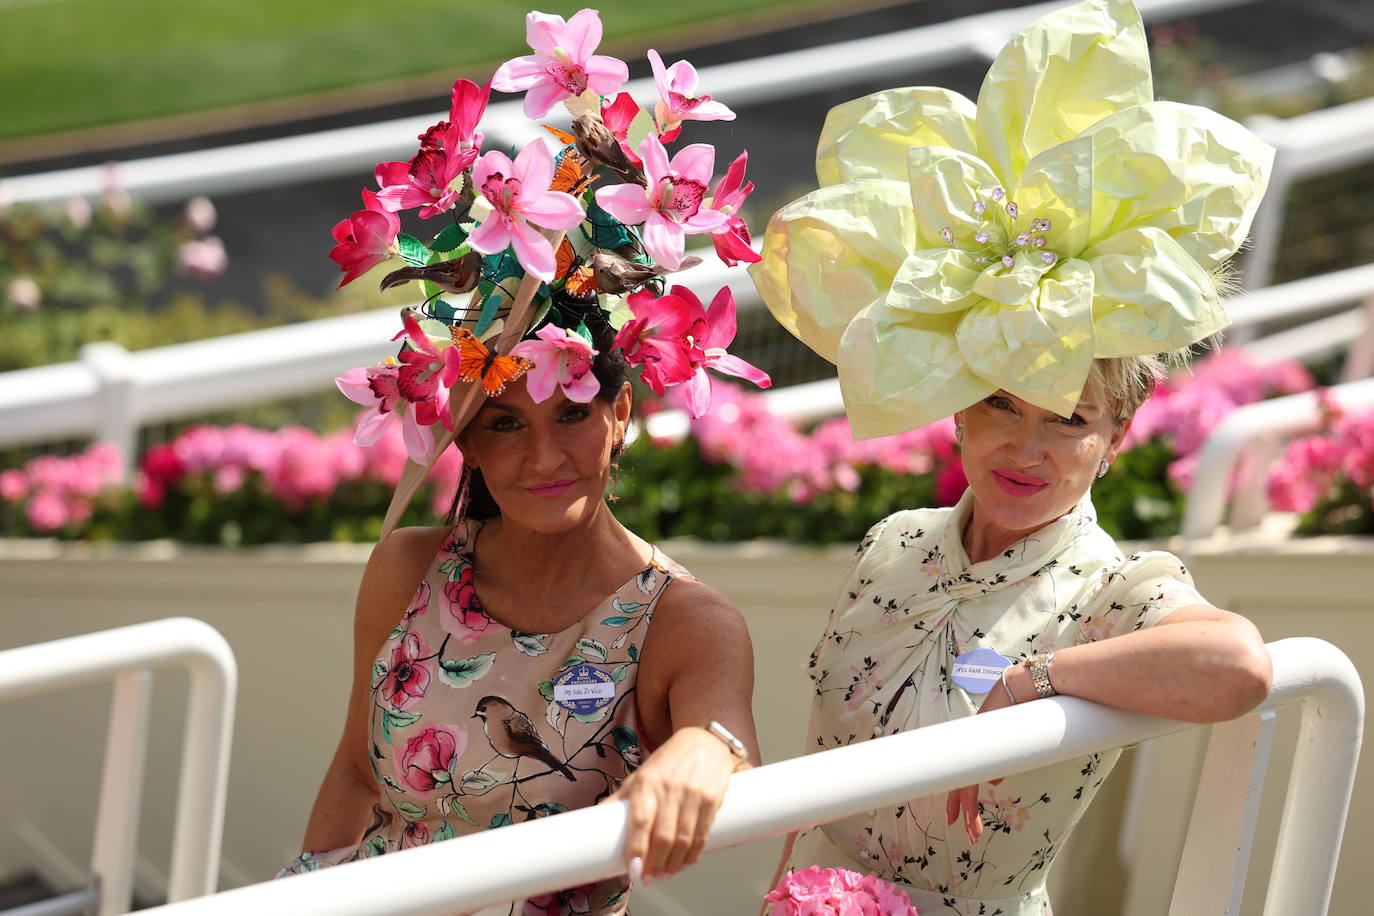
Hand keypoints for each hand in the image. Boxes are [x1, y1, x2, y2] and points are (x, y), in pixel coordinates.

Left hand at [605, 725, 741, 881]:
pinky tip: (686, 862)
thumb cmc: (667, 762)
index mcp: (647, 783)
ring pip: (684, 839)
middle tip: (649, 879)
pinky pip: (703, 834)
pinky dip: (694, 854)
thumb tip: (594, 824)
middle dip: (656, 865)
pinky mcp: (712, 798)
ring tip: (665, 875)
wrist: (704, 741)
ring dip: (674, 864)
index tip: (633, 872)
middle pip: (663, 836)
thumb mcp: (640, 776)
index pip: (640, 821)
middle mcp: (670, 788)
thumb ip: (621, 800)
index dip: (637, 849)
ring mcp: (693, 794)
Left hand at [945, 665, 1024, 844]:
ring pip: (965, 782)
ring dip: (967, 809)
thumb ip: (1005, 759)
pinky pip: (971, 774)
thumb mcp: (1016, 739)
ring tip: (970, 830)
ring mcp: (974, 744)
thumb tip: (995, 781)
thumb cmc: (1025, 706)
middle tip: (960, 830)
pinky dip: (969, 795)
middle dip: (960, 808)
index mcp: (979, 745)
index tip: (958, 814)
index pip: (966, 772)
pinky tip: (968, 813)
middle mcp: (973, 745)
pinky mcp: (979, 744)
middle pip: (960, 780)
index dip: (960, 794)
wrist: (1025, 685)